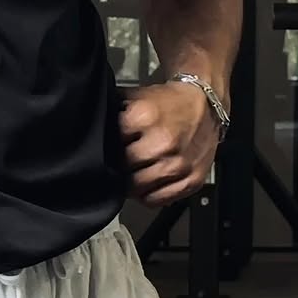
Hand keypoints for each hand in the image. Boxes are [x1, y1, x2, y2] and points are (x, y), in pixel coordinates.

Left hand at [119, 81, 222, 207]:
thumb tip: (91, 127)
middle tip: (123, 160)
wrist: (206, 105)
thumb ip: (113, 112)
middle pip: (123, 167)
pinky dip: (148, 195)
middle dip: (120, 164)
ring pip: (137, 187)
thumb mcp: (136, 97)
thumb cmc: (168, 104)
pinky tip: (148, 183)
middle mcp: (162, 142)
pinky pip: (157, 200)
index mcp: (144, 117)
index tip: (113, 145)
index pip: (110, 142)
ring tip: (134, 172)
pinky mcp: (191, 180)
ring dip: (132, 182)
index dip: (110, 145)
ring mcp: (178, 164)